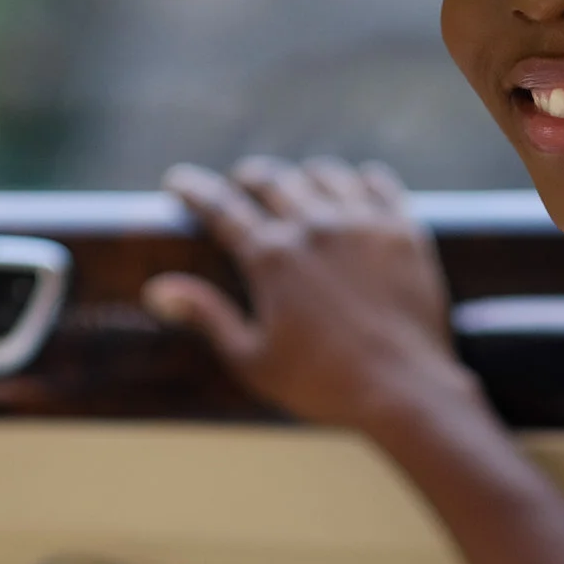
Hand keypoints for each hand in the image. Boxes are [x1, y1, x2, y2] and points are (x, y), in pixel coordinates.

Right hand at [145, 157, 481, 432]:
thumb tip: (158, 288)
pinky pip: (379, 183)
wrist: (405, 390)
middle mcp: (314, 227)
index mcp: (271, 257)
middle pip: (271, 180)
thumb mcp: (252, 358)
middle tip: (241, 182)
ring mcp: (363, 223)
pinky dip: (361, 180)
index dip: (193, 190)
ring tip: (296, 185)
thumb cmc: (322, 384)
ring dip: (302, 176)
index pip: (221, 207)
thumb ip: (207, 315)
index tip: (177, 181)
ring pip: (324, 174)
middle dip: (248, 177)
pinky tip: (355, 186)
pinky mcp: (403, 230)